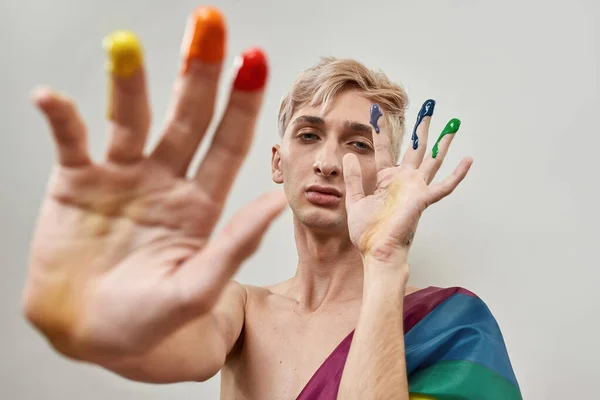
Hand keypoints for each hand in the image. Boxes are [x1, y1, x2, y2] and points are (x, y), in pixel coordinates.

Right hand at [22, 8, 284, 357]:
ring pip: (129, 119)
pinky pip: (70, 141)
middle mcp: (165, 180)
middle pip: (186, 118)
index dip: (242, 105)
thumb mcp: (197, 289)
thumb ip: (234, 246)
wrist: (87, 331)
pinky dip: (61, 119)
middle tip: (208, 26)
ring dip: (127, 82)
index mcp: (200, 203)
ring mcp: (121, 177)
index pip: (228, 145)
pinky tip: (52, 98)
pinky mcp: (76, 182)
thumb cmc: (147, 318)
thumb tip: (276, 203)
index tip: (254, 62)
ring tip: (125, 46)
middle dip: (197, 74)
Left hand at [343, 101, 471, 265]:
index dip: (381, 131)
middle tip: (428, 107)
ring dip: (442, 142)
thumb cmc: (367, 233)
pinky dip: (457, 174)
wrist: (376, 252)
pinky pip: (444, 186)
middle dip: (421, 127)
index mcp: (386, 180)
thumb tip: (348, 155)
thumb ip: (354, 178)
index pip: (385, 149)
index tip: (377, 112)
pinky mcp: (422, 199)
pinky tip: (468, 160)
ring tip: (452, 124)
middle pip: (415, 148)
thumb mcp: (355, 201)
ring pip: (432, 159)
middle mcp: (403, 181)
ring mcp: (415, 189)